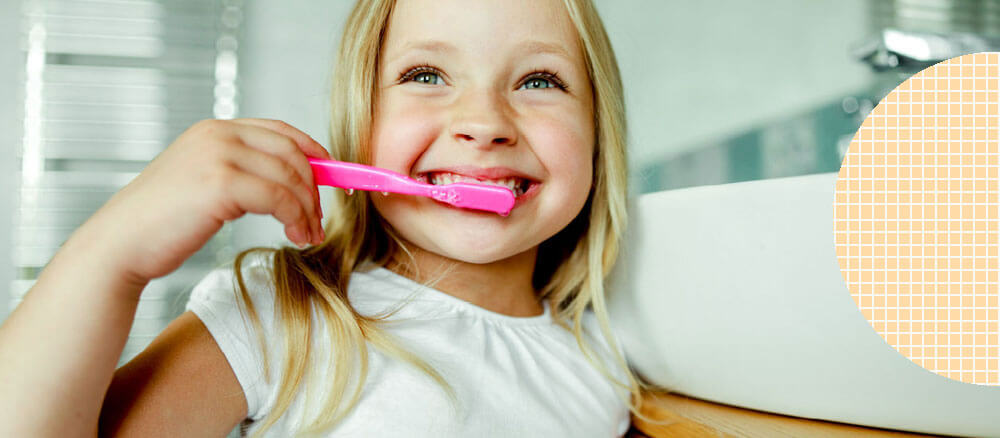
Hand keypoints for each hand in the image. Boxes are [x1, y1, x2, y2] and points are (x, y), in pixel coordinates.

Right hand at [81, 118, 329, 284]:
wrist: (120, 245)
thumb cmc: (161, 223)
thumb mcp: (203, 184)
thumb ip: (240, 172)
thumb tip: (291, 181)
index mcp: (214, 130)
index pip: (281, 131)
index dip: (314, 153)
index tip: (331, 179)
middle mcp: (218, 135)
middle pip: (293, 152)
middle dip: (314, 188)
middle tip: (318, 220)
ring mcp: (219, 155)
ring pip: (291, 177)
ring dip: (308, 209)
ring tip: (308, 235)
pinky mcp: (221, 183)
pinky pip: (279, 198)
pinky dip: (296, 219)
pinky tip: (295, 237)